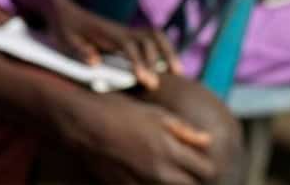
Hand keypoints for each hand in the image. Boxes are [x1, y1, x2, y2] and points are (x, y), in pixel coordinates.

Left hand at [48, 0, 180, 88]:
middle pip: (148, 40)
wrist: (64, 12)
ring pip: (155, 36)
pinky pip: (153, 38)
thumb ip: (79, 50)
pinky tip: (171, 66)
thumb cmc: (64, 29)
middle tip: (156, 85)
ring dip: (168, 51)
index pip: (129, 47)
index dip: (139, 63)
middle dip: (155, 62)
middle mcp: (121, 30)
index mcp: (107, 33)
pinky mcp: (128, 35)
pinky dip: (165, 49)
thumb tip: (94, 63)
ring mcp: (127, 31)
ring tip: (178, 73)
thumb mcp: (65, 40)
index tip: (146, 81)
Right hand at [72, 93, 214, 183]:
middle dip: (192, 178)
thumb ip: (183, 130)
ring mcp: (142, 182)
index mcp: (169, 149)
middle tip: (184, 165)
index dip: (206, 164)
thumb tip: (209, 141)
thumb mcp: (152, 112)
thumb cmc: (116, 110)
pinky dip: (150, 183)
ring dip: (173, 182)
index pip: (207, 169)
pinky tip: (145, 173)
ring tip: (165, 169)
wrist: (80, 121)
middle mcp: (159, 171)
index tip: (199, 158)